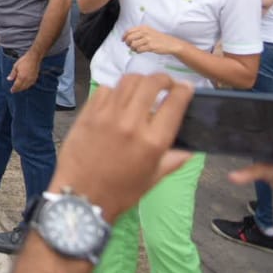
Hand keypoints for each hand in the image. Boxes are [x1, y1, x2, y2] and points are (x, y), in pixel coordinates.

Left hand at [8, 51, 41, 92]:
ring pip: (26, 87)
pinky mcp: (35, 78)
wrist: (34, 58)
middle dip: (18, 89)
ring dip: (22, 88)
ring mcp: (32, 79)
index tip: (11, 91)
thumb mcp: (15, 66)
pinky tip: (25, 85)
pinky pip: (30, 84)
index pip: (17, 85)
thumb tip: (8, 79)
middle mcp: (27, 80)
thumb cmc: (23, 61)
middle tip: (14, 91)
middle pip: (22, 87)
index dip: (14, 89)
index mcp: (21, 77)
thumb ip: (12, 74)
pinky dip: (27, 86)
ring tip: (19, 89)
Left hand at [51, 74, 193, 221]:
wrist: (82, 194)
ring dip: (139, 80)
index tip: (186, 87)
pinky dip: (115, 90)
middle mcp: (131, 123)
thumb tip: (190, 149)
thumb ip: (174, 160)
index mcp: (152, 141)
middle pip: (150, 83)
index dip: (184, 90)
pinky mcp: (88, 113)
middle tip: (165, 83)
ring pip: (126, 81)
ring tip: (143, 86)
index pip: (174, 103)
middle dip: (162, 78)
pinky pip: (104, 89)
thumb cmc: (121, 191)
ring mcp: (107, 115)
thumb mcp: (153, 178)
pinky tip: (118, 98)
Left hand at [122, 25, 182, 55]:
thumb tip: (127, 37)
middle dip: (127, 43)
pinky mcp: (151, 46)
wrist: (171, 43)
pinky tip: (140, 51)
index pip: (129, 31)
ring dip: (132, 48)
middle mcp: (145, 32)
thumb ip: (139, 32)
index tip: (123, 40)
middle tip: (129, 46)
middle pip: (129, 38)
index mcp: (143, 27)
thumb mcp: (148, 31)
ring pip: (133, 44)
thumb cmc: (158, 38)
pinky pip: (139, 50)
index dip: (124, 36)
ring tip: (136, 49)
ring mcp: (148, 39)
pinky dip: (137, 51)